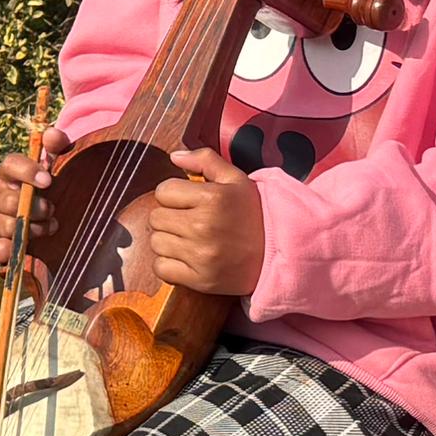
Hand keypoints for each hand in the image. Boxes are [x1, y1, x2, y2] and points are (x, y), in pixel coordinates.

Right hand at [0, 147, 47, 267]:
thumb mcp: (58, 163)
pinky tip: (12, 249)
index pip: (9, 165)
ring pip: (4, 225)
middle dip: (31, 207)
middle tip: (51, 209)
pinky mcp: (1, 244)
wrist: (54, 215)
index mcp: (11, 173)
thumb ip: (58, 146)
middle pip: (5, 200)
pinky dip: (0, 250)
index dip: (27, 171)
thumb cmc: (51, 187)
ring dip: (29, 229)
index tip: (49, 181)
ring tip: (49, 227)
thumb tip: (52, 134)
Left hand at [125, 148, 265, 295]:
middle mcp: (204, 226)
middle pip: (156, 218)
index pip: (163, 192)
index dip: (173, 195)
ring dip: (168, 240)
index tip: (188, 201)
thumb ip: (205, 160)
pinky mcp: (200, 279)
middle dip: (170, 216)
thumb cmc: (255, 214)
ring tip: (190, 239)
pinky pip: (161, 268)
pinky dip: (168, 264)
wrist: (279, 253)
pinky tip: (186, 257)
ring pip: (156, 243)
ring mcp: (201, 255)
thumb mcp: (236, 179)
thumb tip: (174, 155)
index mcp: (212, 198)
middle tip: (190, 221)